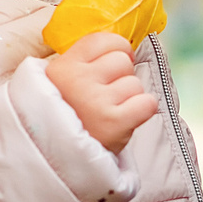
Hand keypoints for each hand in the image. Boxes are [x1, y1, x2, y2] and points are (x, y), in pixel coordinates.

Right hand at [45, 32, 156, 153]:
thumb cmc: (64, 119)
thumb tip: (123, 46)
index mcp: (63, 67)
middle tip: (107, 97)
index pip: (102, 40)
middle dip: (121, 77)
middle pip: (123, 60)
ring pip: (135, 83)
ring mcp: (96, 101)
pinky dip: (143, 111)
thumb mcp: (58, 84)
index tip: (112, 65)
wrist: (55, 161)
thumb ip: (82, 63)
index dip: (115, 49)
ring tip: (111, 113)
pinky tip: (127, 119)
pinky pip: (147, 103)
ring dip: (129, 98)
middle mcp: (78, 80)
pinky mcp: (114, 122)